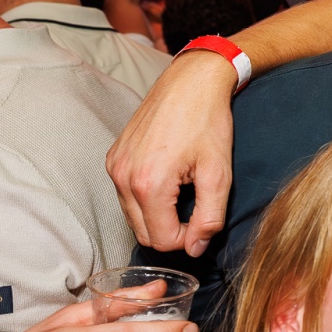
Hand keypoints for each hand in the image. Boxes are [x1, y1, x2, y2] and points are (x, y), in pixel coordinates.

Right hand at [106, 50, 236, 254]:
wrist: (190, 83)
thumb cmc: (208, 123)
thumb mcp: (219, 174)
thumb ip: (209, 218)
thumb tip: (195, 249)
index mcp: (149, 184)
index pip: (162, 241)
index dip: (187, 238)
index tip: (203, 216)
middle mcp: (123, 178)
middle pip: (144, 233)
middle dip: (171, 229)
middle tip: (194, 205)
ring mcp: (114, 167)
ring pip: (133, 217)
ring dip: (158, 214)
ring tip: (182, 189)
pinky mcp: (113, 158)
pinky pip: (126, 196)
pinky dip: (146, 198)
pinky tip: (167, 177)